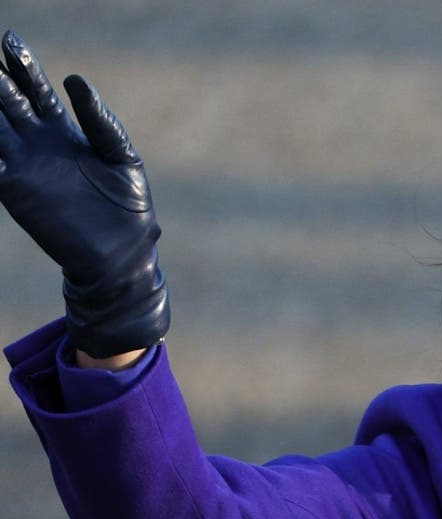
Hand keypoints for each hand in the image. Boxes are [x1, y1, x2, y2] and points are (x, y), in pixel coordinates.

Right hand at [0, 30, 167, 358]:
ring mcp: (24, 168)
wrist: (123, 257)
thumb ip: (102, 123)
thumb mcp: (124, 159)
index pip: (36, 91)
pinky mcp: (16, 192)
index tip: (8, 39)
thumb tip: (75, 80)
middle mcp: (38, 146)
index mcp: (66, 134)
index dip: (21, 65)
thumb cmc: (130, 209)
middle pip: (8, 101)